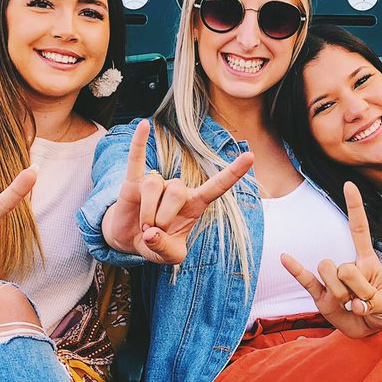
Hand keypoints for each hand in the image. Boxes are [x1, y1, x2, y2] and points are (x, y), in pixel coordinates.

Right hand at [102, 119, 253, 264]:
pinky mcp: (134, 182)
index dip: (233, 173)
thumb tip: (150, 233)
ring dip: (148, 212)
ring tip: (144, 224)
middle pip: (177, 190)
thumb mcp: (169, 257)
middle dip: (163, 217)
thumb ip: (166, 249)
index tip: (251, 157)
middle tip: (154, 232)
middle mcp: (178, 189)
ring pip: (155, 186)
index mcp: (194, 205)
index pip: (217, 186)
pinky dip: (139, 144)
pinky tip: (143, 125)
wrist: (130, 240)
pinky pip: (136, 160)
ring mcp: (157, 183)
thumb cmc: (158, 244)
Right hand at [281, 182, 381, 338]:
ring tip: (351, 306)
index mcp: (366, 260)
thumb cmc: (381, 311)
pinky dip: (295, 269)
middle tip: (364, 303)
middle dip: (356, 288)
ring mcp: (331, 280)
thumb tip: (354, 303)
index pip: (358, 229)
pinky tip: (284, 258)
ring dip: (341, 294)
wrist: (370, 329)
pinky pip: (305, 281)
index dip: (354, 207)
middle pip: (343, 265)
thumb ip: (372, 301)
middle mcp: (347, 265)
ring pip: (327, 273)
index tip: (348, 185)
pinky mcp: (320, 296)